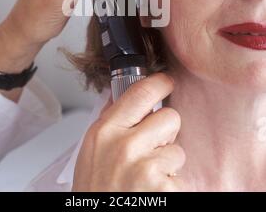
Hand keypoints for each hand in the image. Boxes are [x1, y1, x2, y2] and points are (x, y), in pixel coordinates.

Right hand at [71, 73, 185, 191]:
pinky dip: (171, 186)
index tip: (167, 81)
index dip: (160, 82)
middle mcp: (125, 145)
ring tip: (147, 177)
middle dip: (167, 131)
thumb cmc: (95, 190)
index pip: (140, 92)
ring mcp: (145, 168)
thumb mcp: (92, 149)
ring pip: (178, 149)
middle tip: (153, 146)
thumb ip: (111, 121)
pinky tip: (151, 192)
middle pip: (170, 117)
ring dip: (168, 163)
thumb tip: (125, 96)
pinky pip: (180, 177)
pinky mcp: (163, 189)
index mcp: (106, 131)